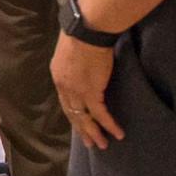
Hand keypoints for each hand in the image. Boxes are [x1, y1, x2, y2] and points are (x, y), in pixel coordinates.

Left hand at [50, 33, 122, 150]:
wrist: (87, 31)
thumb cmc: (82, 34)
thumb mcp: (71, 50)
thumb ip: (75, 62)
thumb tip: (84, 63)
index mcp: (58, 75)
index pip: (65, 99)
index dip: (73, 112)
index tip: (79, 122)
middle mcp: (64, 86)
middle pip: (72, 113)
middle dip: (81, 129)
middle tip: (89, 142)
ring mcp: (76, 91)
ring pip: (84, 118)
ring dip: (94, 133)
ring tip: (101, 145)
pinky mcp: (91, 92)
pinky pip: (100, 114)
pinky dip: (109, 125)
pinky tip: (117, 133)